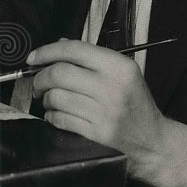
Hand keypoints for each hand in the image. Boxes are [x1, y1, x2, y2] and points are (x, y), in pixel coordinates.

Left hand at [29, 39, 171, 183]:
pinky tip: (56, 115)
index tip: (32, 58)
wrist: (153, 142)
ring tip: (50, 100)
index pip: (74, 50)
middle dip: (40, 78)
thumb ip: (91, 57)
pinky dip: (52, 116)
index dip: (47, 51)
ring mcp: (104, 112)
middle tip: (38, 83)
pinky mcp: (96, 133)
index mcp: (119, 66)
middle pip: (59, 73)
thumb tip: (60, 44)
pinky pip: (60, 119)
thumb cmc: (134, 104)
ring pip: (56, 97)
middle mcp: (112, 87)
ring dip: (46, 99)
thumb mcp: (122, 74)